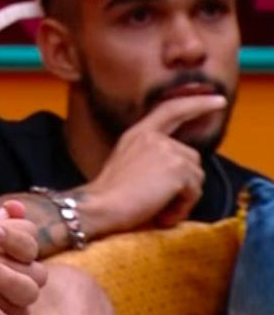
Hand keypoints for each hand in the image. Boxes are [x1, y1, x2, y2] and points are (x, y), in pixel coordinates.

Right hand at [79, 94, 225, 237]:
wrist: (99, 207)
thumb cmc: (108, 197)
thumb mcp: (126, 166)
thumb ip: (149, 157)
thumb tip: (175, 171)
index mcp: (137, 134)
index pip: (170, 109)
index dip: (195, 103)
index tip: (216, 100)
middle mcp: (152, 137)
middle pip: (191, 156)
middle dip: (185, 182)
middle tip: (163, 203)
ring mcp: (166, 150)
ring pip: (196, 176)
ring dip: (182, 197)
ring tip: (158, 208)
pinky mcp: (177, 168)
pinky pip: (195, 191)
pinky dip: (182, 208)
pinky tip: (162, 214)